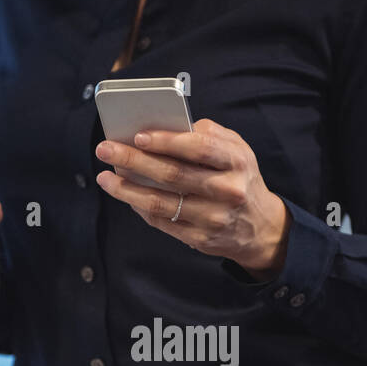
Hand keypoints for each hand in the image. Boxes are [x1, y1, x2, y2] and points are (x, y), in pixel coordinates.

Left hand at [94, 118, 291, 278]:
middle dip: (133, 160)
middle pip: (173, 174)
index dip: (166, 141)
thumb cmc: (241, 179)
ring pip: (161, 203)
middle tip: (105, 149)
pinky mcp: (200, 239)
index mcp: (236, 162)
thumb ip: (209, 134)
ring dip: (126, 189)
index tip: (138, 136)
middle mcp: (227, 191)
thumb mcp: (238, 150)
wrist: (261, 228)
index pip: (198, 148)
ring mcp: (213, 218)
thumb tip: (167, 127)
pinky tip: (125, 194)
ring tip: (105, 177)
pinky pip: (162, 222)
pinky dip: (139, 207)